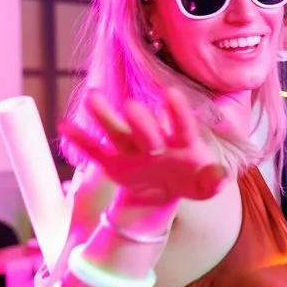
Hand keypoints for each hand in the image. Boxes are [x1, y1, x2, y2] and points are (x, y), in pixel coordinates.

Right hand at [58, 87, 230, 205]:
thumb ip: (213, 181)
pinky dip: (82, 141)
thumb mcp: (205, 187)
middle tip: (131, 106)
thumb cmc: (191, 182)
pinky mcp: (114, 164)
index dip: (177, 112)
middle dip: (140, 121)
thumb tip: (222, 177)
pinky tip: (65, 126)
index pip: (182, 127)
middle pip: (146, 131)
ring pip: (118, 133)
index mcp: (182, 145)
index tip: (171, 93)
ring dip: (105, 117)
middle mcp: (156, 143)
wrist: (164, 192)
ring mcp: (134, 152)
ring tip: (91, 97)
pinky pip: (97, 152)